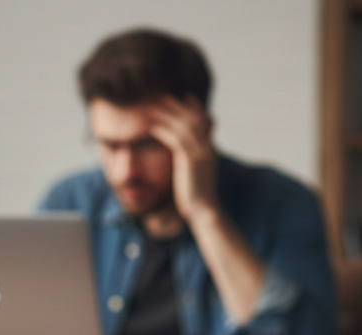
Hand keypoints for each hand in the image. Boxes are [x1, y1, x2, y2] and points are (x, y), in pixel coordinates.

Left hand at [146, 96, 218, 222]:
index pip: (203, 122)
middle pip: (194, 119)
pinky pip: (175, 139)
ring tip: (155, 105)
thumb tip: (185, 160)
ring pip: (184, 125)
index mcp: (209, 150)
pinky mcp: (190, 159)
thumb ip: (192, 162)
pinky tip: (152, 126)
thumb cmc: (196, 198)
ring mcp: (200, 152)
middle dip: (179, 106)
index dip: (194, 108)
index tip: (186, 97)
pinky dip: (163, 130)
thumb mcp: (196, 175)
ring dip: (168, 114)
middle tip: (165, 96)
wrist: (204, 211)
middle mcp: (207, 147)